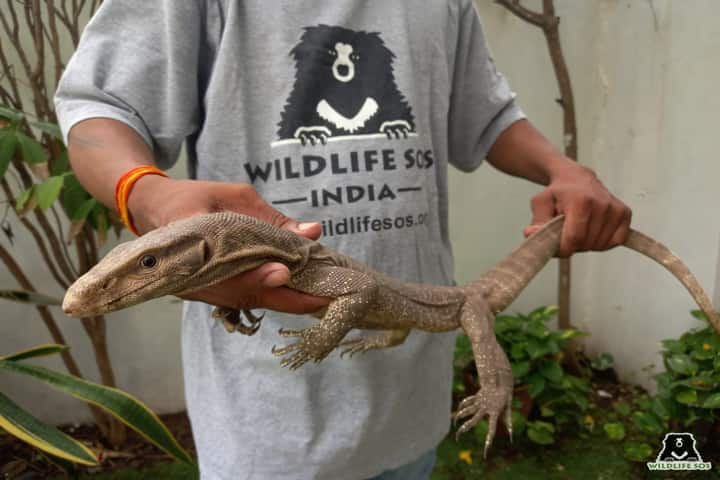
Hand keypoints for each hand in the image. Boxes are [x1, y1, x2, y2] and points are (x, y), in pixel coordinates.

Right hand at [127, 176, 329, 313]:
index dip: (255, 274)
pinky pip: (239, 298)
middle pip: (239, 293)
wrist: (155, 209)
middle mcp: (189, 274)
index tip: (284, 271)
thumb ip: (271, 219)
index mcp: (188, 240)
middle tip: (322, 297)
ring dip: (281, 301)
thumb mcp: (235, 197)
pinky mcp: (205, 292)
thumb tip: (312, 233)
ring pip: (242, 301)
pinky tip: (296, 295)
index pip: (223, 265)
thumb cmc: (195, 198)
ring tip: (318, 298)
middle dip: (283, 297)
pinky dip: (269, 297)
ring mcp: (194, 289)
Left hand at [522, 161, 631, 256]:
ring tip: (579, 228)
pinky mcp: (625, 213)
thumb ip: (537, 221)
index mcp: (581, 201)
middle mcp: (602, 204)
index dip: (563, 249)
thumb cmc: (557, 193)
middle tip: (566, 233)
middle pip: (587, 243)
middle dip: (573, 245)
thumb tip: (531, 234)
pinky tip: (593, 230)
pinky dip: (603, 242)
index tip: (556, 247)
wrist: (577, 178)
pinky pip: (616, 241)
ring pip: (601, 245)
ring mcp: (616, 208)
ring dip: (587, 244)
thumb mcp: (541, 203)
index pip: (574, 238)